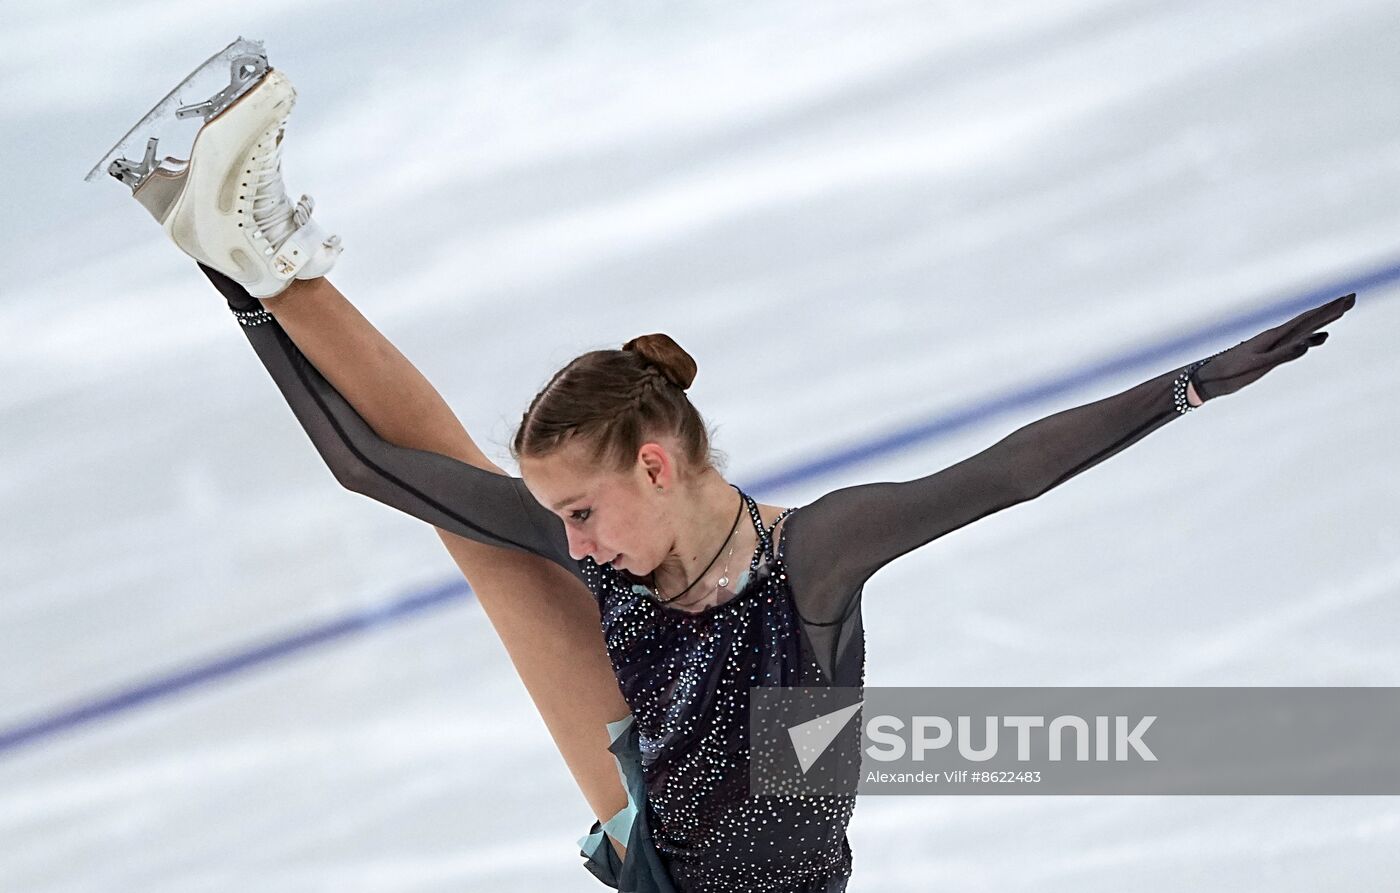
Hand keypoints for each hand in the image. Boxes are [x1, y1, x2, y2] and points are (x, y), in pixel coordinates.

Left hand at [1193, 293, 1355, 401]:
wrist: (1208, 379)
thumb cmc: (1231, 373)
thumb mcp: (1257, 366)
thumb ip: (1283, 355)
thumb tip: (1308, 343)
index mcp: (1274, 336)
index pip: (1306, 319)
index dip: (1327, 310)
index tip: (1346, 299)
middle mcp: (1275, 336)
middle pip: (1308, 320)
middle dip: (1330, 310)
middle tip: (1351, 299)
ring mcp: (1272, 344)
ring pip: (1303, 329)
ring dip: (1323, 320)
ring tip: (1340, 312)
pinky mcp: (1269, 352)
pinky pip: (1296, 341)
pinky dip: (1311, 337)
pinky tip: (1318, 338)